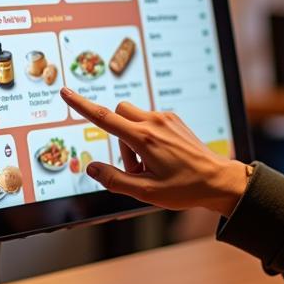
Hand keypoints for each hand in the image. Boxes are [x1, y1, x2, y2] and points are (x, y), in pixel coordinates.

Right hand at [60, 88, 249, 214]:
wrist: (218, 180)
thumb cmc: (184, 188)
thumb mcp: (145, 192)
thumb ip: (114, 179)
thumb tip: (91, 167)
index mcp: (144, 138)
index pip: (104, 117)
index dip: (81, 105)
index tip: (65, 91)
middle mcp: (154, 122)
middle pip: (118, 113)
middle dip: (116, 135)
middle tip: (133, 166)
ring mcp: (166, 118)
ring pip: (133, 118)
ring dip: (131, 138)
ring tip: (151, 166)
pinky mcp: (174, 120)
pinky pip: (149, 121)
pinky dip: (145, 136)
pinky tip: (162, 157)